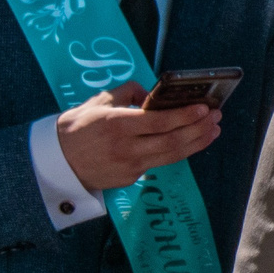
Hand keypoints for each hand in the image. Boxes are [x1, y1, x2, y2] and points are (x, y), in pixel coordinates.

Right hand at [58, 84, 221, 194]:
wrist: (57, 162)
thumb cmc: (78, 127)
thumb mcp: (100, 102)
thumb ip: (128, 93)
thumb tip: (153, 94)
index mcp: (117, 124)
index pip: (160, 122)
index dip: (185, 115)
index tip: (204, 107)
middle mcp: (126, 148)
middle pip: (172, 141)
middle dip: (199, 129)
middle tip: (216, 118)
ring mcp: (129, 167)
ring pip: (171, 156)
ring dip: (196, 143)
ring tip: (212, 131)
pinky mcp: (130, 179)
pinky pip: (158, 163)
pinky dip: (177, 152)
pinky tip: (189, 142)